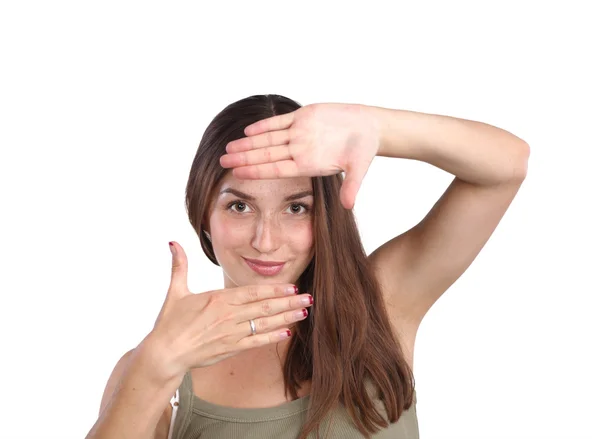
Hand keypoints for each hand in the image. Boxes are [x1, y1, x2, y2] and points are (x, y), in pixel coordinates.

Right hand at [147, 241, 313, 379]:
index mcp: (218, 299)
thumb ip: (179, 265)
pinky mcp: (230, 349)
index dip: (274, 289)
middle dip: (289, 302)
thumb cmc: (170, 322)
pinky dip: (272, 337)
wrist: (165, 353)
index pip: (253, 292)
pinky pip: (256, 342)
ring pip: (265, 324)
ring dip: (286, 317)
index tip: (291, 286)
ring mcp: (231, 333)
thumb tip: (172, 242)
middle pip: (264, 307)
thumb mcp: (175, 291)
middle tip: (309, 297)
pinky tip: (287, 333)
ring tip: (304, 312)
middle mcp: (228, 315)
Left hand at [219, 103, 380, 208]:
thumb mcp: (358, 168)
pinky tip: (247, 131)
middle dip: (243, 158)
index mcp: (308, 164)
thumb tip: (349, 206)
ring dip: (247, 143)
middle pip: (265, 155)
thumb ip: (352, 186)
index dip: (256, 170)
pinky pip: (279, 122)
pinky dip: (264, 125)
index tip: (238, 174)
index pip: (276, 169)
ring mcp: (300, 133)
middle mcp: (299, 150)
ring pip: (267, 139)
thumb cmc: (364, 149)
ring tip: (228, 148)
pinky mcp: (303, 117)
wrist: (369, 128)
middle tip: (222, 162)